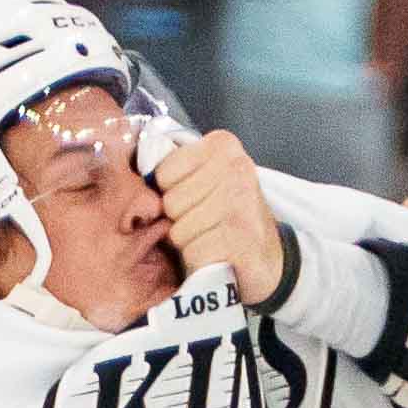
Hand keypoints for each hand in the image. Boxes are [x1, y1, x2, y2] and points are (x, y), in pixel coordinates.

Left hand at [153, 130, 282, 303]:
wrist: (268, 259)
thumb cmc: (229, 219)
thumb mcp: (204, 182)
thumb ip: (175, 171)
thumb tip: (139, 177)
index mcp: (222, 146)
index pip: (163, 173)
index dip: (171, 195)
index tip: (196, 200)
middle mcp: (236, 167)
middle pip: (170, 203)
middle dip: (181, 222)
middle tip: (208, 224)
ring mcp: (241, 202)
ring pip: (179, 231)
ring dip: (191, 244)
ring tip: (214, 239)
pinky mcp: (242, 236)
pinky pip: (194, 252)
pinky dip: (201, 262)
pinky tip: (221, 255)